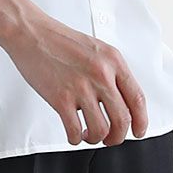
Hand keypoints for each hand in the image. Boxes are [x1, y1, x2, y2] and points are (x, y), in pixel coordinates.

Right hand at [1, 15, 148, 145]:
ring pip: (100, 129)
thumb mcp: (96, 49)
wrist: (31, 33)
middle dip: (118, 136)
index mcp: (113, 61)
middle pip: (122, 119)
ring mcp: (81, 87)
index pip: (137, 99)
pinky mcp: (60, 98)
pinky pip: (74, 130)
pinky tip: (74, 134)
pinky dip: (75, 139)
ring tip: (89, 135)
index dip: (141, 121)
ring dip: (96, 139)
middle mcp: (101, 75)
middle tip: (111, 139)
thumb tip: (120, 100)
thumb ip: (111, 72)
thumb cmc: (60, 41)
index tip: (138, 131)